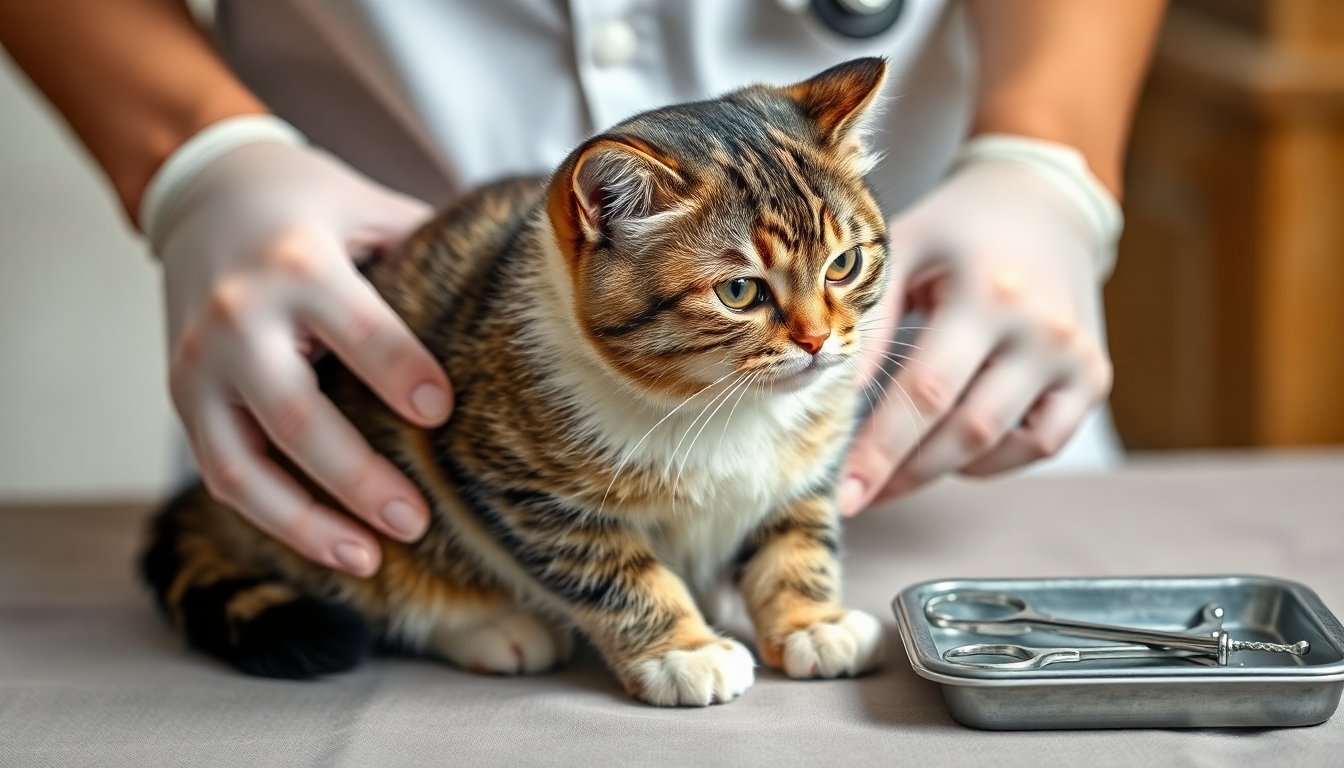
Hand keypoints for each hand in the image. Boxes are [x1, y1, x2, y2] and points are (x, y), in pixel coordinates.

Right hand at [154, 132, 449, 575]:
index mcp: (297, 262)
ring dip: (305, 523)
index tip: (442, 415)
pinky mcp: (179, 396)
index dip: (399, 373)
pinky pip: (219, 474)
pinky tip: (328, 542)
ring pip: (240, 466)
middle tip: (416, 520)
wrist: (201, 191)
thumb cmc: (310, 203)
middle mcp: (238, 317)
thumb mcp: (369, 207)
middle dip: (356, 477)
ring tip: (369, 559)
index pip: (356, 329)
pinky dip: (272, 516)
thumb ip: (428, 250)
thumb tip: (519, 302)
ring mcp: (197, 362)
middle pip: (294, 414)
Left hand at [840, 144, 1116, 514]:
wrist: (1044, 203)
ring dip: (942, 469)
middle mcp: (1042, 330)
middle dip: (904, 473)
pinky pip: (1042, 444)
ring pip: (1002, 447)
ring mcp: (1074, 358)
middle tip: (860, 495)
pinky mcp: (1093, 377)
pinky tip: (957, 446)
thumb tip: (828, 389)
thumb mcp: (904, 250)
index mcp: (988, 293)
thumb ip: (870, 319)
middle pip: (966, 431)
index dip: (881, 449)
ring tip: (897, 467)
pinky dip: (994, 458)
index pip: (926, 392)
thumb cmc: (958, 229)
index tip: (844, 491)